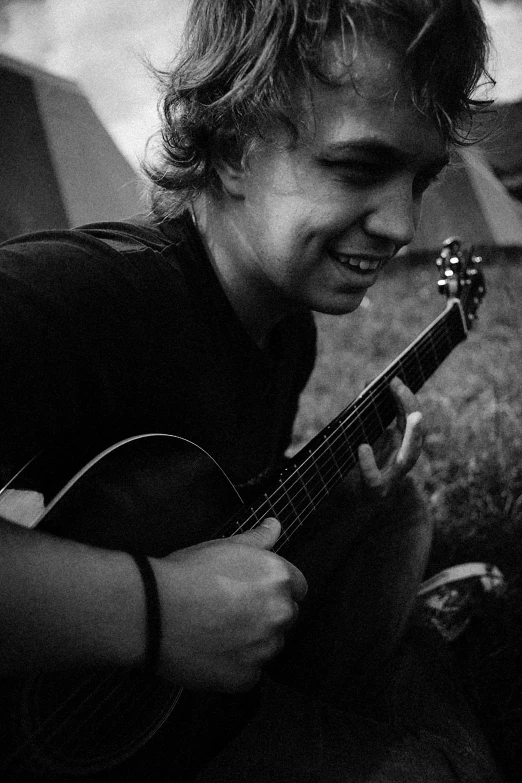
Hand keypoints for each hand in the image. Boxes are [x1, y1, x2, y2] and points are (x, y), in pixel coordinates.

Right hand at [154, 518, 306, 691]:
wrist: (155, 612)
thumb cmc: (186, 574)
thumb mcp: (224, 546)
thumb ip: (257, 538)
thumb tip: (275, 525)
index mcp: (278, 578)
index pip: (298, 587)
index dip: (275, 588)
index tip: (254, 591)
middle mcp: (279, 613)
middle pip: (286, 617)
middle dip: (266, 614)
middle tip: (231, 610)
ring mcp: (265, 648)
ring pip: (269, 646)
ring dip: (254, 641)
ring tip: (219, 631)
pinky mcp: (247, 677)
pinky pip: (250, 672)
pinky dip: (237, 665)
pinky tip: (213, 651)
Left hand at [357, 377, 423, 498]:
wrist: (342, 501)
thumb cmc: (354, 465)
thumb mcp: (360, 434)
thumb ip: (366, 413)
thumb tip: (368, 382)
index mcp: (400, 444)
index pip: (411, 419)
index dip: (405, 399)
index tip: (394, 379)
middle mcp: (401, 460)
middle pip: (417, 436)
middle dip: (413, 410)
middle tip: (401, 388)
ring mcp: (391, 478)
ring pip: (409, 459)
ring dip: (414, 436)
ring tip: (413, 415)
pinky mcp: (374, 493)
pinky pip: (376, 480)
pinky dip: (369, 464)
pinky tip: (362, 448)